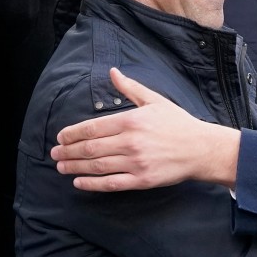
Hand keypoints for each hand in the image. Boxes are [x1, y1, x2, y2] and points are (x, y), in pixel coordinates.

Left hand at [51, 68, 240, 190]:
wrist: (201, 149)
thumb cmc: (178, 123)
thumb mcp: (154, 100)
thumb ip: (130, 88)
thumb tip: (112, 72)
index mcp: (131, 121)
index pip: (93, 127)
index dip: (73, 133)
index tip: (61, 137)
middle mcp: (130, 142)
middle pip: (91, 148)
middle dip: (69, 151)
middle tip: (55, 153)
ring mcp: (136, 163)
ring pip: (97, 166)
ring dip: (75, 167)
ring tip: (61, 166)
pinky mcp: (142, 180)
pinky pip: (111, 184)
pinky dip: (92, 184)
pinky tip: (78, 182)